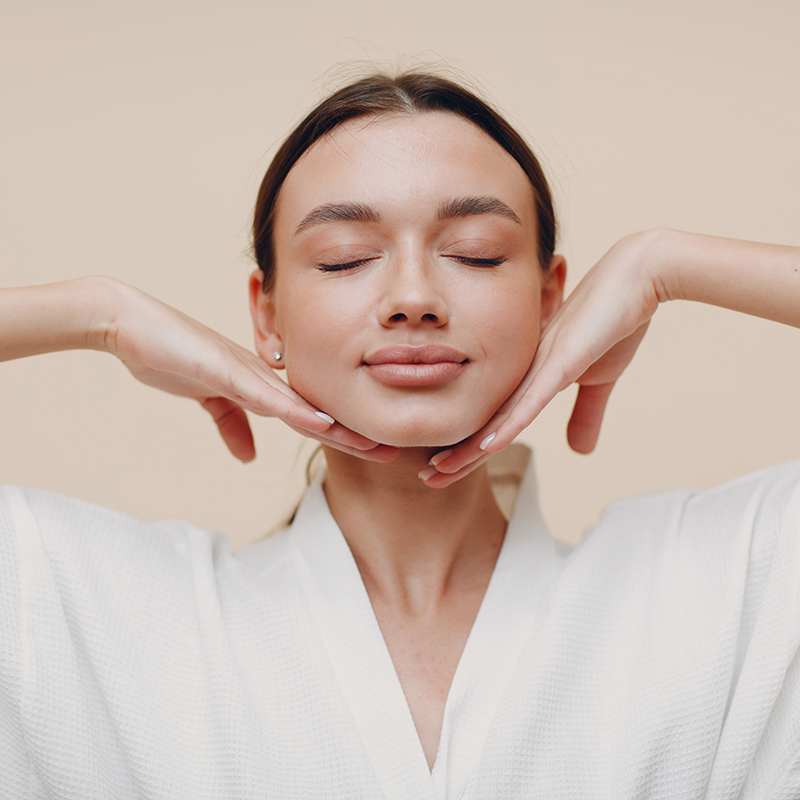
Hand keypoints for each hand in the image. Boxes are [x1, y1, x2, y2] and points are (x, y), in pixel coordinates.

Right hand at [103, 280, 400, 462]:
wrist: (130, 324)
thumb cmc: (171, 354)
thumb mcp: (208, 400)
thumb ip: (232, 425)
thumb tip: (249, 457)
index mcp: (262, 383)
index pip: (310, 414)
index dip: (342, 433)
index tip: (373, 450)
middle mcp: (264, 375)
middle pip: (317, 411)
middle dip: (354, 433)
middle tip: (392, 451)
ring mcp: (248, 371)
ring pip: (302, 405)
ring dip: (338, 429)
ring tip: (373, 445)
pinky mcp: (225, 370)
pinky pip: (266, 396)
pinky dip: (295, 412)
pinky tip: (323, 425)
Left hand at [422, 231, 662, 486]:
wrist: (638, 277)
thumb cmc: (613, 322)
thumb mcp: (600, 380)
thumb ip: (585, 414)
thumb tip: (579, 451)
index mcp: (530, 376)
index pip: (495, 420)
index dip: (471, 447)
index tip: (445, 470)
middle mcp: (524, 371)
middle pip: (485, 421)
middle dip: (457, 453)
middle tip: (427, 478)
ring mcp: (539, 366)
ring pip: (498, 415)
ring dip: (470, 447)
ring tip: (440, 470)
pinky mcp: (561, 361)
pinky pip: (531, 400)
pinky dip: (509, 425)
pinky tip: (487, 447)